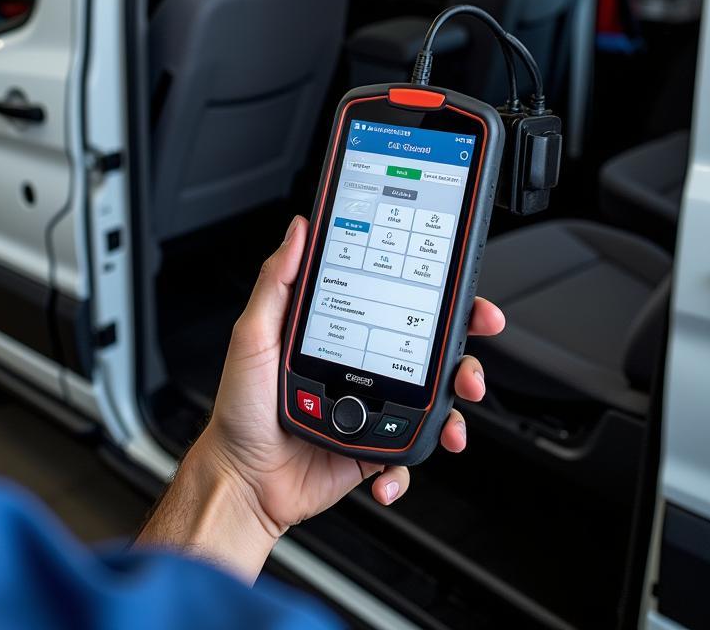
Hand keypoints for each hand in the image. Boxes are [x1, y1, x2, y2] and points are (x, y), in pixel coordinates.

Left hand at [197, 215, 504, 538]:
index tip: (460, 292)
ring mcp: (372, 411)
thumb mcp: (254, 334)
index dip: (436, 297)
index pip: (398, 305)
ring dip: (452, 416)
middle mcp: (363, 370)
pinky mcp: (372, 451)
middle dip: (464, 358)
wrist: (242, 478)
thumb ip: (277, 281)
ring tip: (449, 425)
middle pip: (430, 355)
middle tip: (468, 368)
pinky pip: (407, 457)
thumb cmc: (241, 406)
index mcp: (342, 334)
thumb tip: (299, 231)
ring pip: (433, 406)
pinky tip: (384, 476)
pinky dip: (402, 472)